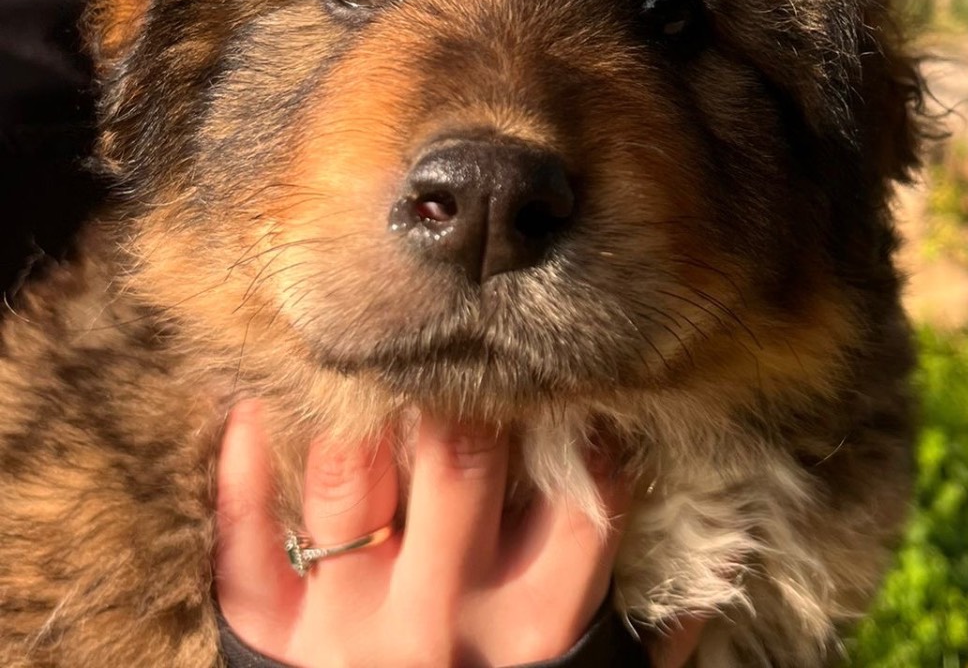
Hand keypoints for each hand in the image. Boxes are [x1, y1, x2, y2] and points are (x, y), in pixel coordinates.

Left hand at [214, 400, 703, 666]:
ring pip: (347, 476)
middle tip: (462, 343)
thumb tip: (711, 583)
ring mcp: (350, 624)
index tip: (573, 382)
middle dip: (464, 388)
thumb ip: (645, 637)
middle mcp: (448, 613)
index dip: (584, 417)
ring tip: (367, 355)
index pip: (587, 488)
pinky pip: (243, 541)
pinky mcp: (272, 639)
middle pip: (460, 457)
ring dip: (356, 406)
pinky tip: (255, 407)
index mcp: (541, 624)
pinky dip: (241, 469)